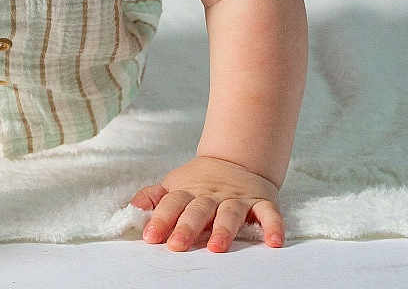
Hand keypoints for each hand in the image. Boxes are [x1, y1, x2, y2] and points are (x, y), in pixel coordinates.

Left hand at [130, 155, 283, 252]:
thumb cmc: (200, 182)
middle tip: (177, 246)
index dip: (160, 219)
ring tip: (216, 247)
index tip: (150, 237)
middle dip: (186, 227)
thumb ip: (154, 198)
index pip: (172, 204)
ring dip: (223, 230)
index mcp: (189, 192)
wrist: (235, 159)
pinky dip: (273, 227)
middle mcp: (212, 195)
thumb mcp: (174, 185)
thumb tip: (133, 209)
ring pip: (230, 213)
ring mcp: (237, 198)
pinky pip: (269, 214)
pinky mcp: (262, 202)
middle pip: (198, 210)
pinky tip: (274, 243)